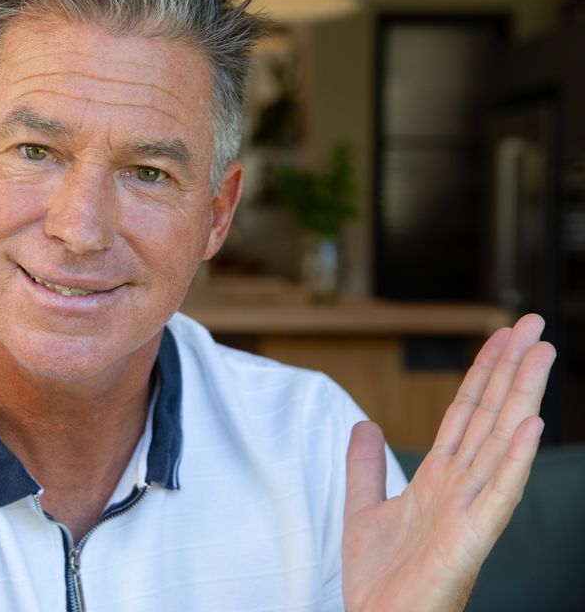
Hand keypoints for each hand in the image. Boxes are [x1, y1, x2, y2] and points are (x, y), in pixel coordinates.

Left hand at [342, 314, 552, 611]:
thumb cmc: (380, 581)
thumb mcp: (362, 509)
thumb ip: (365, 466)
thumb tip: (363, 423)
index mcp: (439, 479)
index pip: (466, 413)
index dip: (483, 372)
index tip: (500, 334)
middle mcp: (461, 487)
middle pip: (491, 416)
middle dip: (511, 369)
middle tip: (534, 323)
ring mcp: (471, 510)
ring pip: (503, 442)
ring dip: (522, 398)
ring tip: (542, 354)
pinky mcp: (472, 539)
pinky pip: (499, 494)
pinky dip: (516, 459)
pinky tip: (530, 425)